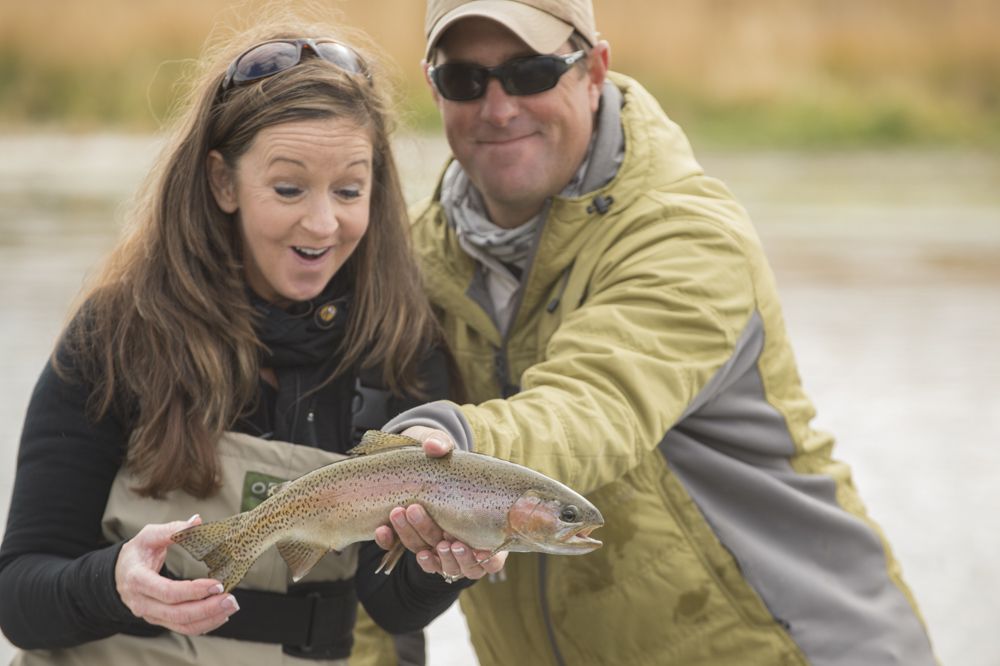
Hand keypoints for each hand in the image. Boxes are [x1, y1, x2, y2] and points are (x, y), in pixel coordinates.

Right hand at [115, 514, 238, 634]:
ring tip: (230, 607)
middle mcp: (142, 602)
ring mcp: (150, 614)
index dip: (193, 591)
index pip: (167, 591)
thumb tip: (197, 521)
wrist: (120, 573)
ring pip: (180, 625)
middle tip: (231, 600)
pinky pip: (181, 628)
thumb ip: (172, 530)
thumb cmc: (137, 552)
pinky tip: (220, 616)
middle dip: (206, 609)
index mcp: (137, 579)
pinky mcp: (159, 619)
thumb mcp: (148, 536)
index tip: (217, 584)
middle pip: (176, 614)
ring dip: (208, 619)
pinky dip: (202, 625)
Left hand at [376, 426, 506, 580]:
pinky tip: (383, 528)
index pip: (491, 560)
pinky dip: (392, 541)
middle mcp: (459, 539)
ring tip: (404, 514)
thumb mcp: (439, 444)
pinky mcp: (410, 538)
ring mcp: (434, 541)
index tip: (469, 547)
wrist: (412, 455)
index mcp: (482, 525)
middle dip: (446, 552)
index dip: (483, 561)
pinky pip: (400, 549)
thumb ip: (440, 443)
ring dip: (416, 540)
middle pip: (456, 561)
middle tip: (435, 530)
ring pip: (428, 557)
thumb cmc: (437, 453)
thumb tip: (435, 447)